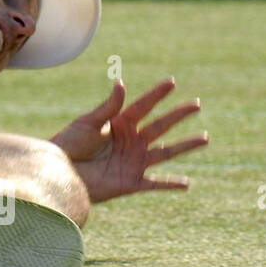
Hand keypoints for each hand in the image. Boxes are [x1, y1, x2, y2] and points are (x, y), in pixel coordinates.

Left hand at [51, 78, 208, 203]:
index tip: (172, 82)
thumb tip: (121, 84)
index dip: (157, 95)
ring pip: (165, 152)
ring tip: (205, 138)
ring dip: (185, 145)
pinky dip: (171, 184)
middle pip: (159, 125)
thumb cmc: (68, 145)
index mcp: (119, 124)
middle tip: (197, 104)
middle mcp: (131, 141)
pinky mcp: (131, 181)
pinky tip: (187, 183)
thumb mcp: (87, 123)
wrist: (59, 171)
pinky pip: (156, 183)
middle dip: (178, 115)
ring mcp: (134, 161)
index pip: (143, 106)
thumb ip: (107, 108)